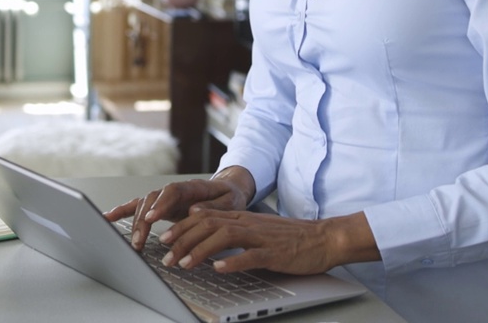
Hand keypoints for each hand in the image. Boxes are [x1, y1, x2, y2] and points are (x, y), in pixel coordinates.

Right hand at [103, 167, 253, 251]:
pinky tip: (109, 218)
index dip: (161, 203)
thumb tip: (194, 211)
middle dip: (144, 219)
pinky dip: (123, 211)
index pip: (173, 191)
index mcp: (192, 187)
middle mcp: (174, 190)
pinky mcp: (160, 205)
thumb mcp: (231, 203)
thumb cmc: (230, 198)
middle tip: (140, 240)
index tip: (153, 217)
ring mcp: (165, 197)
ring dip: (136, 222)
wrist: (228, 190)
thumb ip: (215, 207)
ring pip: (144, 204)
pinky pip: (138, 206)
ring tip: (134, 243)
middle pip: (153, 199)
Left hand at [157, 210, 378, 275]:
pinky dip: (232, 262)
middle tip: (166, 256)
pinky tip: (219, 269)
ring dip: (200, 250)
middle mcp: (247, 223)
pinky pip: (251, 256)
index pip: (203, 217)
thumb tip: (203, 226)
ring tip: (184, 263)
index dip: (181, 227)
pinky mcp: (274, 253)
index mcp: (241, 218)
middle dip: (183, 240)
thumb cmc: (289, 237)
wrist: (323, 238)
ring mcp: (260, 237)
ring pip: (223, 238)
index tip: (164, 239)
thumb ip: (231, 226)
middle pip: (207, 225)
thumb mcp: (255, 227)